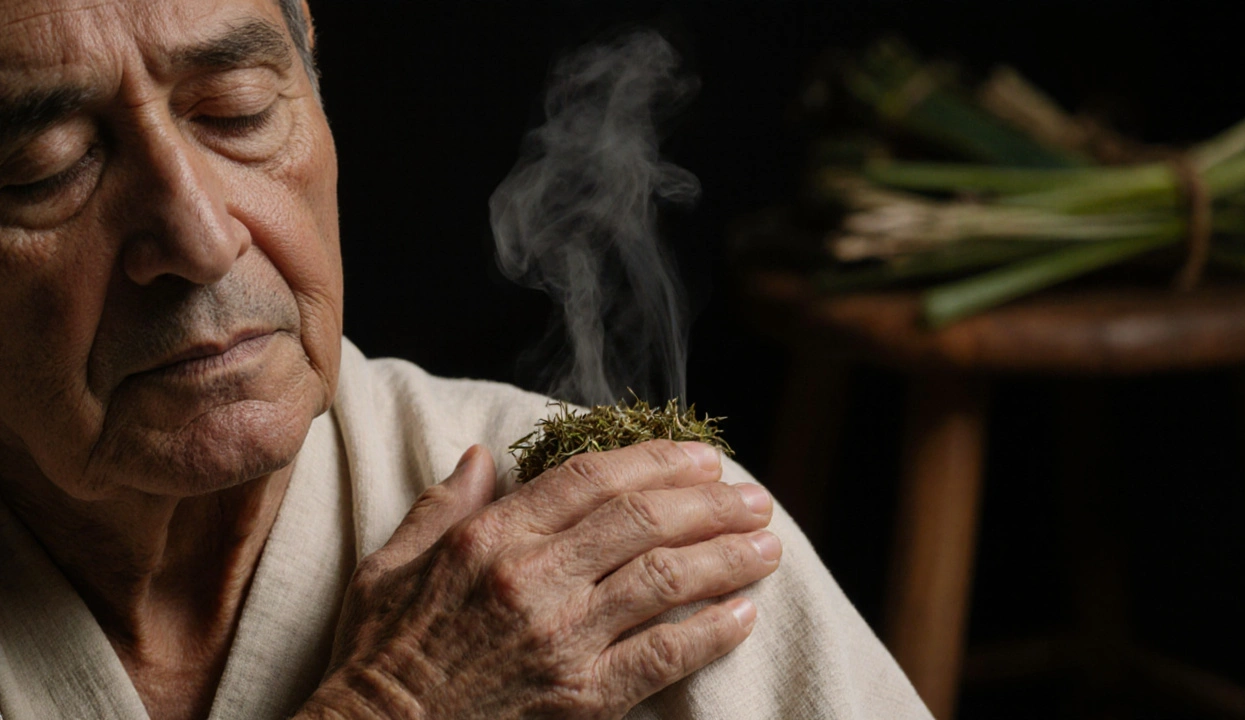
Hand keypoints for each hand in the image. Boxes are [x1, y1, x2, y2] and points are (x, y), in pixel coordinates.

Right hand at [296, 440, 779, 719]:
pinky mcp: (583, 699)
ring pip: (665, 579)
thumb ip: (446, 504)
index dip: (654, 459)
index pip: (590, 479)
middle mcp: (532, 580)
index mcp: (489, 538)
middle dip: (710, 501)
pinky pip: (663, 656)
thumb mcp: (392, 564)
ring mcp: (561, 640)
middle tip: (754, 496)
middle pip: (642, 520)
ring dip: (727, 557)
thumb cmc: (381, 655)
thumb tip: (485, 455)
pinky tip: (743, 614)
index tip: (700, 455)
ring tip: (768, 545)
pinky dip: (710, 632)